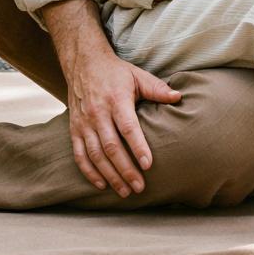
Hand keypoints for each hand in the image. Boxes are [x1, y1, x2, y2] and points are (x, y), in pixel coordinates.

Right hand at [45, 2, 182, 198]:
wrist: (84, 63)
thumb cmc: (116, 72)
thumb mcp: (138, 76)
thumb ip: (157, 89)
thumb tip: (179, 97)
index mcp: (116, 100)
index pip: (128, 128)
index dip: (138, 147)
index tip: (148, 165)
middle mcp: (98, 113)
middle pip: (112, 147)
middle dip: (126, 170)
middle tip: (139, 187)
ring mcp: (84, 123)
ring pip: (96, 155)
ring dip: (110, 176)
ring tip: (124, 191)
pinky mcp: (74, 129)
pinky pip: (80, 155)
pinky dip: (89, 172)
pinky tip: (101, 185)